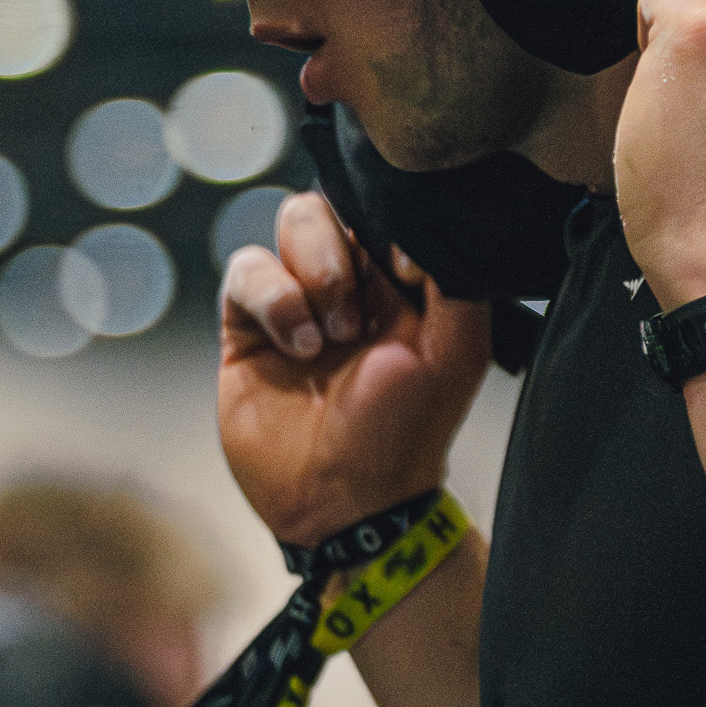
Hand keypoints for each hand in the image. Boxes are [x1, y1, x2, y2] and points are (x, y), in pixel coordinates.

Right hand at [219, 190, 491, 547]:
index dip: (386, 219)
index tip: (402, 269)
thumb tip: (415, 223)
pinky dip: (272, 298)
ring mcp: (297, 300)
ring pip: (291, 223)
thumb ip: (453, 275)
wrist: (347, 503)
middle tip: (355, 322)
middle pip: (332, 204)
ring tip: (326, 340)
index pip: (384, 207)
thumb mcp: (459, 350)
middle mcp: (349, 280)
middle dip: (341, 253)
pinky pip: (246, 271)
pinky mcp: (249, 326)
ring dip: (311, 273)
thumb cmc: (408, 431)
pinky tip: (297, 348)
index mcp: (401, 280)